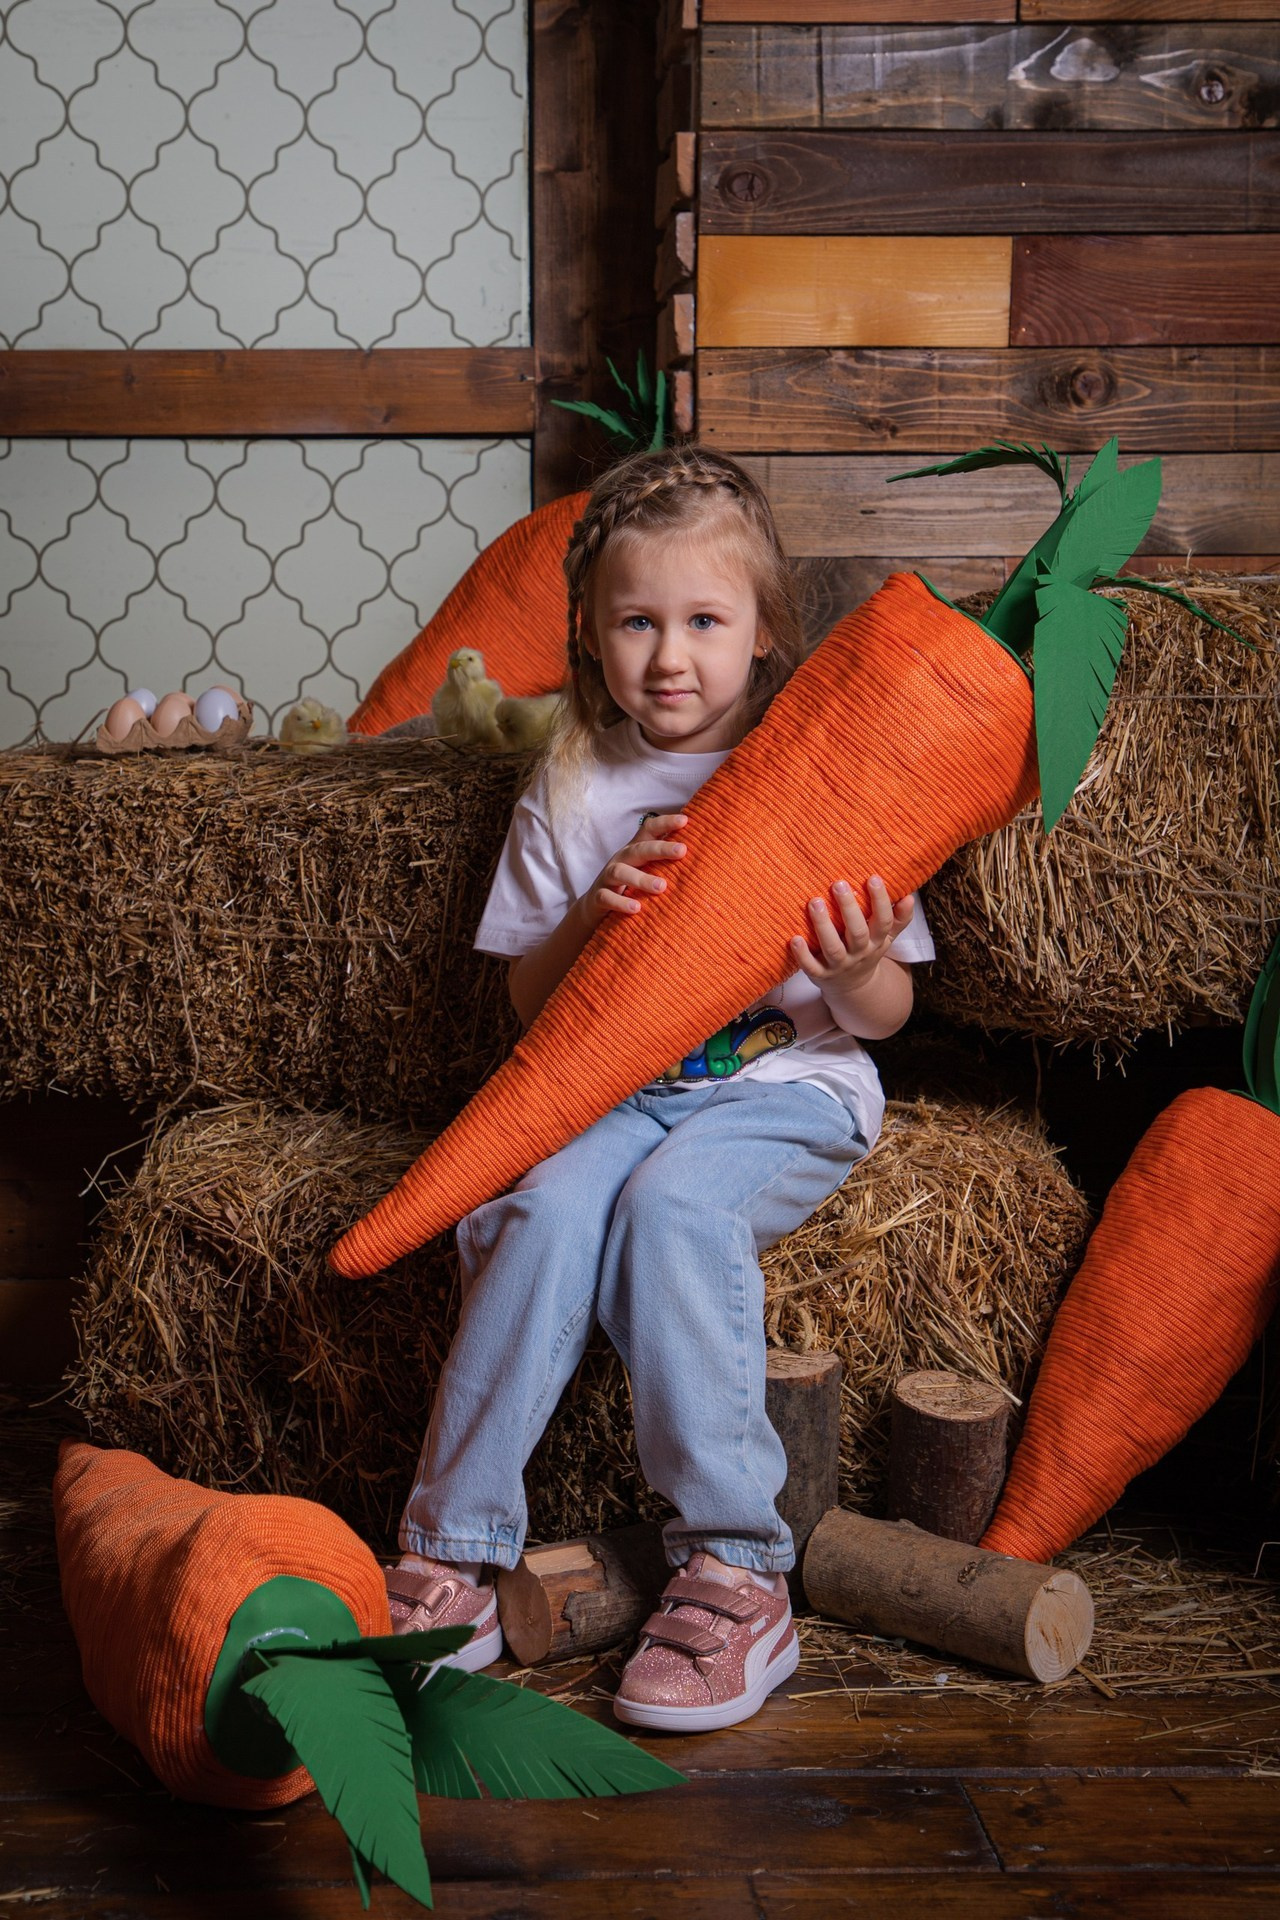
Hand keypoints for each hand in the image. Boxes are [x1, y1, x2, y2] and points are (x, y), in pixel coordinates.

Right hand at [578, 812, 687, 930]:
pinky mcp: (598, 897)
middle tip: (682, 851)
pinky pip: (607, 898)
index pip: (648, 830)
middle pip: (638, 849)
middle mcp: (621, 859)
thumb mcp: (645, 869)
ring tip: (662, 887)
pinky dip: (621, 902)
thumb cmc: (629, 885)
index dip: (665, 823)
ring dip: (641, 878)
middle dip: (660, 848)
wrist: (595, 906)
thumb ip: (664, 862)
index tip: (685, 821)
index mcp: (634, 850)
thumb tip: (700, 859)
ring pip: (621, 872)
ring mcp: (607, 878)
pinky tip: (637, 908)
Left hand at [790, 876, 914, 1001]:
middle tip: (838, 883)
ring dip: (823, 926)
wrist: (854, 988)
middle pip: (857, 932)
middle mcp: (860, 953)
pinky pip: (811, 967)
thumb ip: (898, 918)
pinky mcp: (821, 975)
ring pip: (833, 948)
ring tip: (814, 902)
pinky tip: (795, 939)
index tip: (873, 878)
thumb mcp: (887, 937)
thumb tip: (910, 896)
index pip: (883, 921)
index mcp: (877, 941)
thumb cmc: (868, 951)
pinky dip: (803, 955)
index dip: (880, 901)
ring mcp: (840, 965)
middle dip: (848, 908)